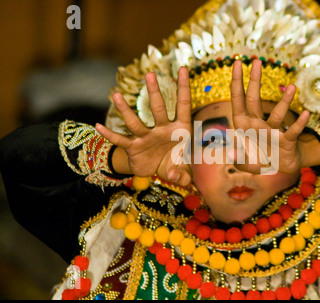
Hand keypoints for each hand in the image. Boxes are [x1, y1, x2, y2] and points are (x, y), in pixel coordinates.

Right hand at [95, 67, 192, 185]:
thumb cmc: (174, 162)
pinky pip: (121, 140)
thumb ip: (184, 175)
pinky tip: (98, 127)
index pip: (183, 105)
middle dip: (154, 92)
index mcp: (180, 129)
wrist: (157, 171)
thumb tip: (180, 179)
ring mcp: (147, 136)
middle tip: (150, 74)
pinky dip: (110, 135)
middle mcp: (162, 129)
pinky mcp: (134, 147)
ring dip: (125, 110)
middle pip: (158, 108)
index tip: (182, 68)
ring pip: (135, 122)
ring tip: (115, 95)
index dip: (183, 87)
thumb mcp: (183, 170)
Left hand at [230, 59, 310, 173]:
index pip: (238, 100)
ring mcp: (272, 131)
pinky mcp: (286, 141)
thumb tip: (230, 152)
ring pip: (277, 114)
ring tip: (292, 87)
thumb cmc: (258, 161)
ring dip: (284, 101)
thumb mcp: (244, 163)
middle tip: (257, 61)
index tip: (237, 63)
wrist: (278, 169)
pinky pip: (293, 131)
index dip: (237, 82)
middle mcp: (257, 123)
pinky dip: (299, 123)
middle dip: (254, 80)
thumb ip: (237, 158)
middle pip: (254, 99)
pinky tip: (304, 113)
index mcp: (243, 125)